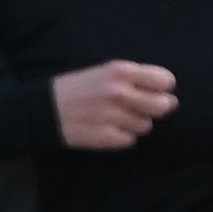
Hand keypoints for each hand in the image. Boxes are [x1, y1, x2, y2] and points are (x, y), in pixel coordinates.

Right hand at [46, 60, 176, 150]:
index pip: (165, 81)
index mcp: (120, 71)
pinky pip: (130, 140)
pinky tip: (106, 129)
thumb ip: (137, 79)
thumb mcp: (104, 72)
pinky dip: (121, 137)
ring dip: (135, 124)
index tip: (149, 91)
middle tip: (136, 108)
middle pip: (163, 105)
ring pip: (146, 125)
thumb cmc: (78, 88)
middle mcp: (118, 92)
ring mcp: (111, 116)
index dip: (160, 88)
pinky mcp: (104, 136)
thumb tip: (171, 99)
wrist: (41, 110)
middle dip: (153, 108)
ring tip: (115, 118)